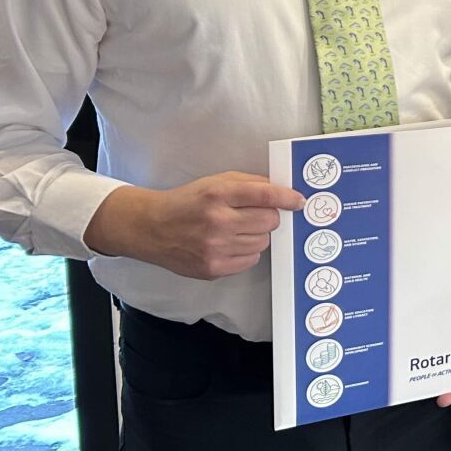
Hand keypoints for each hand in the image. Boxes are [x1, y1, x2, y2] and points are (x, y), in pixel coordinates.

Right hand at [84, 171, 304, 279]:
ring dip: (258, 235)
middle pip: (269, 221)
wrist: (151, 228)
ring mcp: (215, 248)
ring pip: (263, 242)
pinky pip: (250, 260)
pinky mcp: (213, 268)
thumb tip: (281, 190)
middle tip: (253, 215)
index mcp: (218, 194)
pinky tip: (230, 244)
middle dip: (269, 217)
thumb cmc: (187, 201)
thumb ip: (248, 183)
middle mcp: (217, 221)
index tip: (300, 201)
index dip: (287, 197)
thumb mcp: (215, 182)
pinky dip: (247, 252)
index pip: (264, 195)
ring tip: (237, 229)